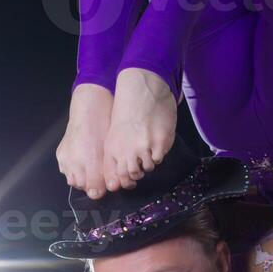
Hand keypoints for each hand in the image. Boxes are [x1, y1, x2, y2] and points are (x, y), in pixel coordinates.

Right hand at [56, 83, 113, 198]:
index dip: (100, 190)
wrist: (89, 109)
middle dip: (91, 184)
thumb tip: (104, 191)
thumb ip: (109, 172)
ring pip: (73, 180)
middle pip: (82, 186)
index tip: (105, 186)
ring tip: (89, 167)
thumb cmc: (105, 128)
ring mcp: (66, 158)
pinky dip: (73, 170)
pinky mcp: (60, 154)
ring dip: (82, 178)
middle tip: (99, 174)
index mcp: (92, 161)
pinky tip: (80, 162)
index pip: (93, 190)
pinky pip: (66, 170)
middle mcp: (76, 161)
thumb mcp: (111, 151)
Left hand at [100, 67, 176, 192]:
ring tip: (149, 149)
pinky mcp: (160, 143)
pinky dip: (158, 154)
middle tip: (141, 163)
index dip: (125, 181)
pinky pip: (159, 159)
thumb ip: (116, 155)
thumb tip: (121, 176)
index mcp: (112, 150)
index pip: (117, 178)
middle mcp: (126, 152)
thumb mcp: (114, 134)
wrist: (142, 90)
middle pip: (132, 175)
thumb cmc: (126, 110)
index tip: (130, 178)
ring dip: (149, 162)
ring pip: (148, 168)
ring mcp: (144, 148)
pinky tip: (156, 143)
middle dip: (137, 173)